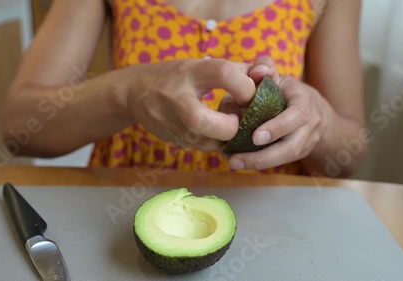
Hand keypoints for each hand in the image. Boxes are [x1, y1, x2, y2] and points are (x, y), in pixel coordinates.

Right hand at [126, 59, 255, 149]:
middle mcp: (176, 97)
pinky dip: (216, 143)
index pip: (222, 73)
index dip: (244, 86)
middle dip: (228, 127)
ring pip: (203, 141)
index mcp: (190, 71)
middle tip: (236, 122)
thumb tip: (267, 74)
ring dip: (225, 139)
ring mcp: (169, 122)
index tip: (249, 94)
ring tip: (232, 128)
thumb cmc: (178, 76)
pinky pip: (201, 147)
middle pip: (201, 119)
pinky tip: (219, 134)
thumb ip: (238, 70)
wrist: (135, 93)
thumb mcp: (203, 66)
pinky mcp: (171, 139)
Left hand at [226, 57, 332, 169]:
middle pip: (291, 148)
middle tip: (235, 159)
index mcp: (305, 103)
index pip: (297, 116)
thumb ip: (265, 68)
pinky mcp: (298, 154)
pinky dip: (258, 162)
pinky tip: (238, 162)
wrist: (315, 111)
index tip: (255, 137)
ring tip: (233, 163)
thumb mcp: (278, 76)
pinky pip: (279, 161)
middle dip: (263, 156)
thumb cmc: (287, 91)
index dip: (278, 127)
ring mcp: (306, 143)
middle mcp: (309, 126)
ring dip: (257, 163)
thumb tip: (257, 71)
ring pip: (285, 158)